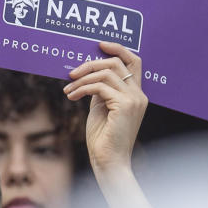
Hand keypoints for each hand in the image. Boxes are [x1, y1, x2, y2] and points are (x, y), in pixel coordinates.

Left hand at [64, 42, 146, 171]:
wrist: (109, 162)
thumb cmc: (103, 138)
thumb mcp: (101, 107)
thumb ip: (101, 89)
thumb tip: (88, 73)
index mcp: (136, 94)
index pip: (134, 61)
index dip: (118, 48)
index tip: (98, 45)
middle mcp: (139, 94)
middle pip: (116, 63)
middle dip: (90, 63)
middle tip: (71, 72)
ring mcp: (134, 99)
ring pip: (106, 73)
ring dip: (82, 78)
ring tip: (68, 89)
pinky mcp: (125, 106)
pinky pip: (99, 86)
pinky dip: (82, 88)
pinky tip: (72, 96)